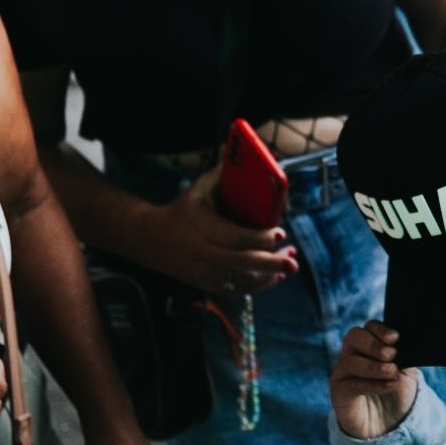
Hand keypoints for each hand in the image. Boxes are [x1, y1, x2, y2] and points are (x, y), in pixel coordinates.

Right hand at [138, 165, 296, 292]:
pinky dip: (259, 285)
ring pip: (242, 279)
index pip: (235, 237)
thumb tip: (247, 155)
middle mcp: (203, 253)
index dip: (259, 238)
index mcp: (202, 228)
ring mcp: (205, 272)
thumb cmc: (184, 209)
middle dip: (271, 262)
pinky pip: (237, 289)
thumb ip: (223, 175)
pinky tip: (276, 276)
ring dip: (269, 274)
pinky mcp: (207, 284)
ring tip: (290, 262)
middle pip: (242, 262)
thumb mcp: (199, 190)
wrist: (152, 239)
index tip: (280, 232)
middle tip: (293, 257)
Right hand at [332, 322, 417, 440]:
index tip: (396, 338)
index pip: (369, 327)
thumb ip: (406, 357)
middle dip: (373, 344)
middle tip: (391, 355)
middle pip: (354, 336)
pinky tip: (388, 386)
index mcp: (369, 345)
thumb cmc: (395, 393)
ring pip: (350, 361)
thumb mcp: (406, 372)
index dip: (380, 329)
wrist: (389, 424)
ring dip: (374, 366)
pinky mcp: (339, 392)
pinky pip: (351, 384)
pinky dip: (372, 384)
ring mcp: (343, 373)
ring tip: (392, 372)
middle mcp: (352, 354)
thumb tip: (409, 344)